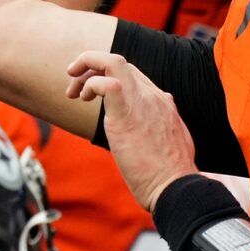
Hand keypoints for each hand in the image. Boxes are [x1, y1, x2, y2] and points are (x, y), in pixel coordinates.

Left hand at [68, 50, 196, 208]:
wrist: (177, 188)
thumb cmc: (170, 175)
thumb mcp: (170, 141)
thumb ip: (161, 125)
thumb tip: (159, 119)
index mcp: (162, 102)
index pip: (133, 73)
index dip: (107, 76)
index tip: (91, 93)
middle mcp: (153, 96)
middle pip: (119, 63)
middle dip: (91, 69)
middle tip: (74, 91)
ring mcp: (142, 102)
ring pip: (113, 62)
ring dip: (86, 69)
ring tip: (73, 92)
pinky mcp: (127, 116)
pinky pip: (107, 84)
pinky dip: (90, 83)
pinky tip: (83, 96)